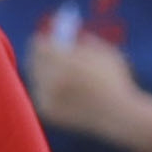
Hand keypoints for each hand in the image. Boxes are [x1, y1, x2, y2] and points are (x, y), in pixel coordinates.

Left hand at [25, 27, 145, 140]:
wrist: (119, 115)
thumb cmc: (115, 81)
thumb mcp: (102, 52)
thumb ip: (80, 41)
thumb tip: (63, 36)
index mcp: (65, 61)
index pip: (39, 45)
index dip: (45, 41)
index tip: (48, 41)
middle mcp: (51, 78)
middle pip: (32, 60)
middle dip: (41, 57)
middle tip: (47, 55)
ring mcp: (47, 96)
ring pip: (37, 78)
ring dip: (49, 76)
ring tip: (74, 85)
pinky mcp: (47, 110)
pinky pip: (41, 93)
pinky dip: (50, 92)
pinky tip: (72, 99)